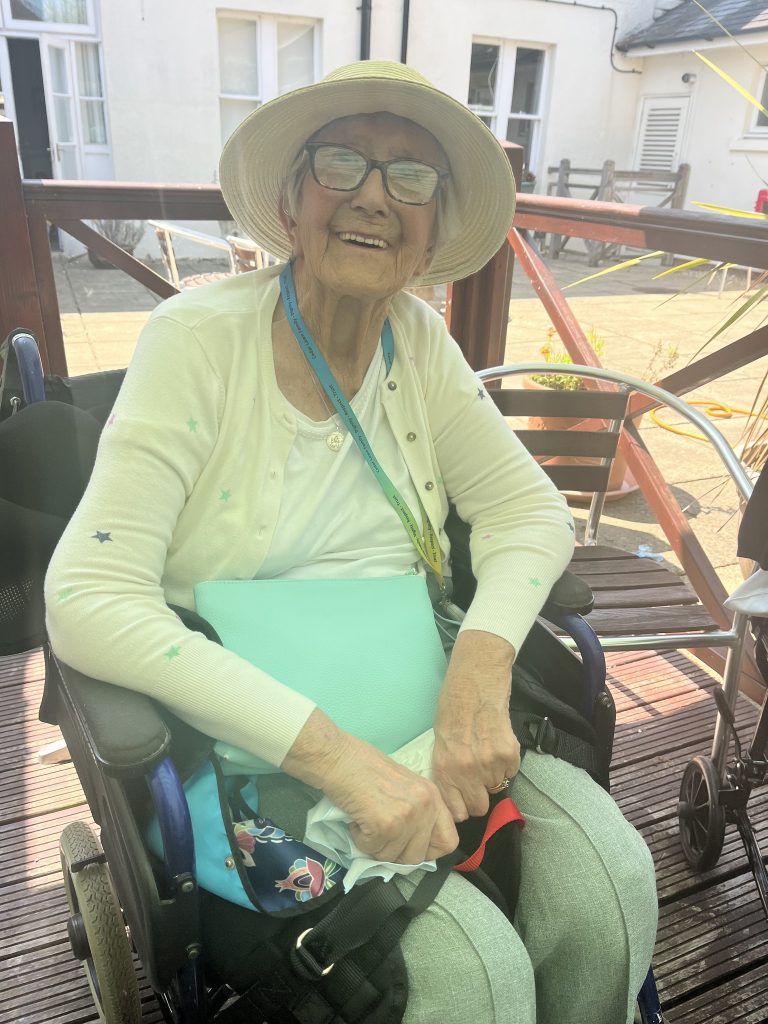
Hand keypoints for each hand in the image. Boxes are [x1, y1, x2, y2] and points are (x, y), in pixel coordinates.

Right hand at [282, 710, 458, 863]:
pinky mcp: (385, 825)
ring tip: (366, 821)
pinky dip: (360, 840)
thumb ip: (417, 811)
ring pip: (392, 857)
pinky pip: (372, 850)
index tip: (409, 846)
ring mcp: (406, 816)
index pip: (448, 841)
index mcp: (432, 794)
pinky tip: (357, 820)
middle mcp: (425, 805)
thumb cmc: (364, 766)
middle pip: (417, 856)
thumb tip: (416, 846)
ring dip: (374, 845)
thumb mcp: (404, 785)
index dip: (428, 851)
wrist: (338, 757)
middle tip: (380, 835)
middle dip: (395, 853)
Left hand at [431, 630, 520, 821]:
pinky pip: (511, 771)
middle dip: (480, 795)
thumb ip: (447, 769)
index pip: (457, 812)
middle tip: (479, 778)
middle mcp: (465, 771)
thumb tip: (454, 793)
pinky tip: (497, 740)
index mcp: (444, 768)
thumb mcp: (440, 740)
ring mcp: (488, 764)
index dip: (462, 808)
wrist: (475, 678)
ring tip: (486, 749)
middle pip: (480, 807)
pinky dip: (507, 761)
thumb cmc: (452, 704)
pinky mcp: (508, 753)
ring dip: (494, 775)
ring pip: (497, 787)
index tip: (464, 800)